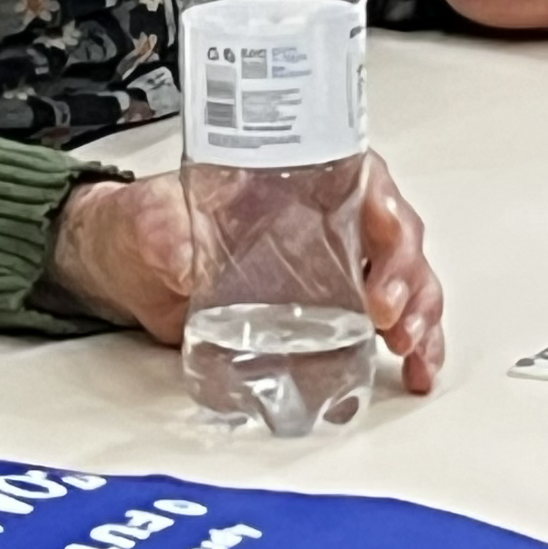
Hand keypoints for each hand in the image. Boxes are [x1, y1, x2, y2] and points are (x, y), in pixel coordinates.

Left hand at [44, 159, 445, 393]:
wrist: (127, 265)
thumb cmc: (144, 225)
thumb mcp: (149, 219)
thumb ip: (166, 232)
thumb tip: (186, 256)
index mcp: (298, 178)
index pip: (366, 181)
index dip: (387, 213)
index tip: (385, 248)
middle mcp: (325, 218)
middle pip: (396, 236)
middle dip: (409, 277)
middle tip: (393, 317)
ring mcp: (332, 264)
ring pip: (404, 282)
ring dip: (421, 317)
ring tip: (414, 353)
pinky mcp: (326, 309)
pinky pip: (385, 321)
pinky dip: (408, 344)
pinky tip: (414, 370)